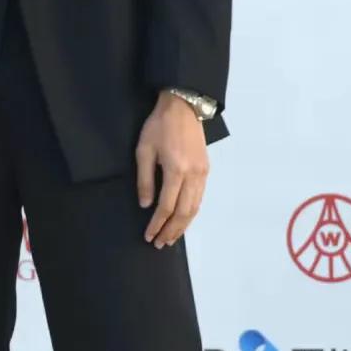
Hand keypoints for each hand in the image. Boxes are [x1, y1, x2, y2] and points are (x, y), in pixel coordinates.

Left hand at [136, 91, 209, 248]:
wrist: (183, 107)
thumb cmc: (159, 126)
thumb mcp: (144, 150)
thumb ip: (145, 179)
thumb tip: (145, 205)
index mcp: (176, 170)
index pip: (167, 206)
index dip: (157, 224)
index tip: (149, 236)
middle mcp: (193, 175)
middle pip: (184, 212)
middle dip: (171, 230)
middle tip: (160, 243)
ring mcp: (203, 173)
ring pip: (195, 208)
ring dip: (183, 226)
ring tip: (171, 237)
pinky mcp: (206, 170)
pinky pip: (200, 198)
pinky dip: (191, 213)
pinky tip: (183, 220)